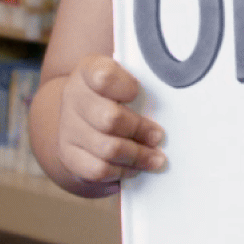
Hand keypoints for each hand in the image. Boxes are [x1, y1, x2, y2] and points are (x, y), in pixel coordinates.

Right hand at [55, 54, 166, 186]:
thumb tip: (175, 88)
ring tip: (155, 158)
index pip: (104, 76)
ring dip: (137, 156)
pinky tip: (134, 168)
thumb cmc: (113, 96)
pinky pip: (97, 169)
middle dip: (140, 130)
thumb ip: (141, 83)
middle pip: (109, 118)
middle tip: (158, 137)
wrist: (80, 117)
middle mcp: (73, 97)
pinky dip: (121, 172)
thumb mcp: (122, 79)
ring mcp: (68, 127)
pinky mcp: (68, 155)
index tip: (137, 93)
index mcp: (88, 71)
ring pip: (107, 148)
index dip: (125, 87)